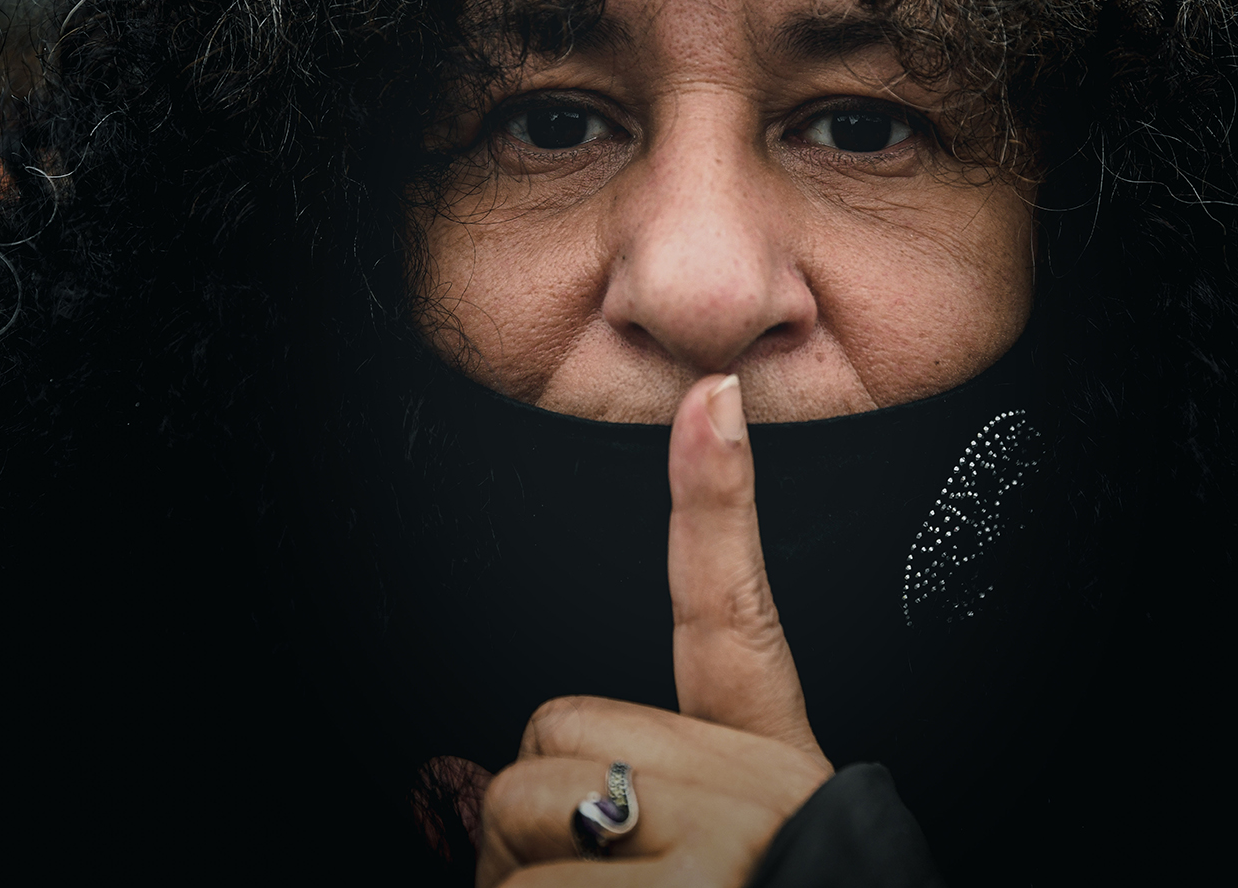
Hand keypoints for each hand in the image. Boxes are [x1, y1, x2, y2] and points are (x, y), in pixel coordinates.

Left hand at [474, 373, 834, 884]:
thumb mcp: (724, 849)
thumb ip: (620, 801)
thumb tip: (471, 784)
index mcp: (767, 764)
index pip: (734, 609)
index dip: (719, 496)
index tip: (715, 395)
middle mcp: (754, 795)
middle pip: (542, 748)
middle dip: (532, 832)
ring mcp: (717, 857)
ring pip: (513, 835)